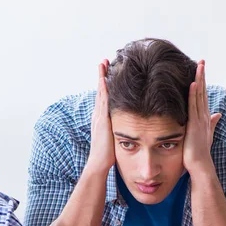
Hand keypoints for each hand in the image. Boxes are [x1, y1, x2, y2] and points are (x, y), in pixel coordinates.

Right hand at [86, 59, 115, 174]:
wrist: (98, 164)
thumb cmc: (108, 156)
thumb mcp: (114, 139)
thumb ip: (118, 131)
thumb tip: (127, 128)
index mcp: (102, 119)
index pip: (104, 98)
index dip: (105, 85)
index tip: (107, 73)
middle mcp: (98, 115)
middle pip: (100, 91)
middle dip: (102, 76)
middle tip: (103, 61)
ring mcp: (98, 116)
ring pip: (100, 92)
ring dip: (101, 77)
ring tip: (103, 63)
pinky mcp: (102, 120)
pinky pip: (103, 101)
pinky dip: (103, 89)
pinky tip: (105, 79)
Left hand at [183, 60, 221, 175]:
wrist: (200, 165)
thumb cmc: (200, 152)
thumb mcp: (207, 134)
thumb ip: (212, 123)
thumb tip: (219, 114)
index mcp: (205, 118)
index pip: (203, 96)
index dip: (202, 82)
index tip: (201, 69)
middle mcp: (204, 116)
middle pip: (203, 92)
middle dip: (202, 76)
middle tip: (202, 61)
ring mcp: (200, 120)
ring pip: (200, 96)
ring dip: (199, 81)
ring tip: (199, 66)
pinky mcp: (194, 125)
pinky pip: (193, 106)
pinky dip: (193, 94)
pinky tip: (193, 83)